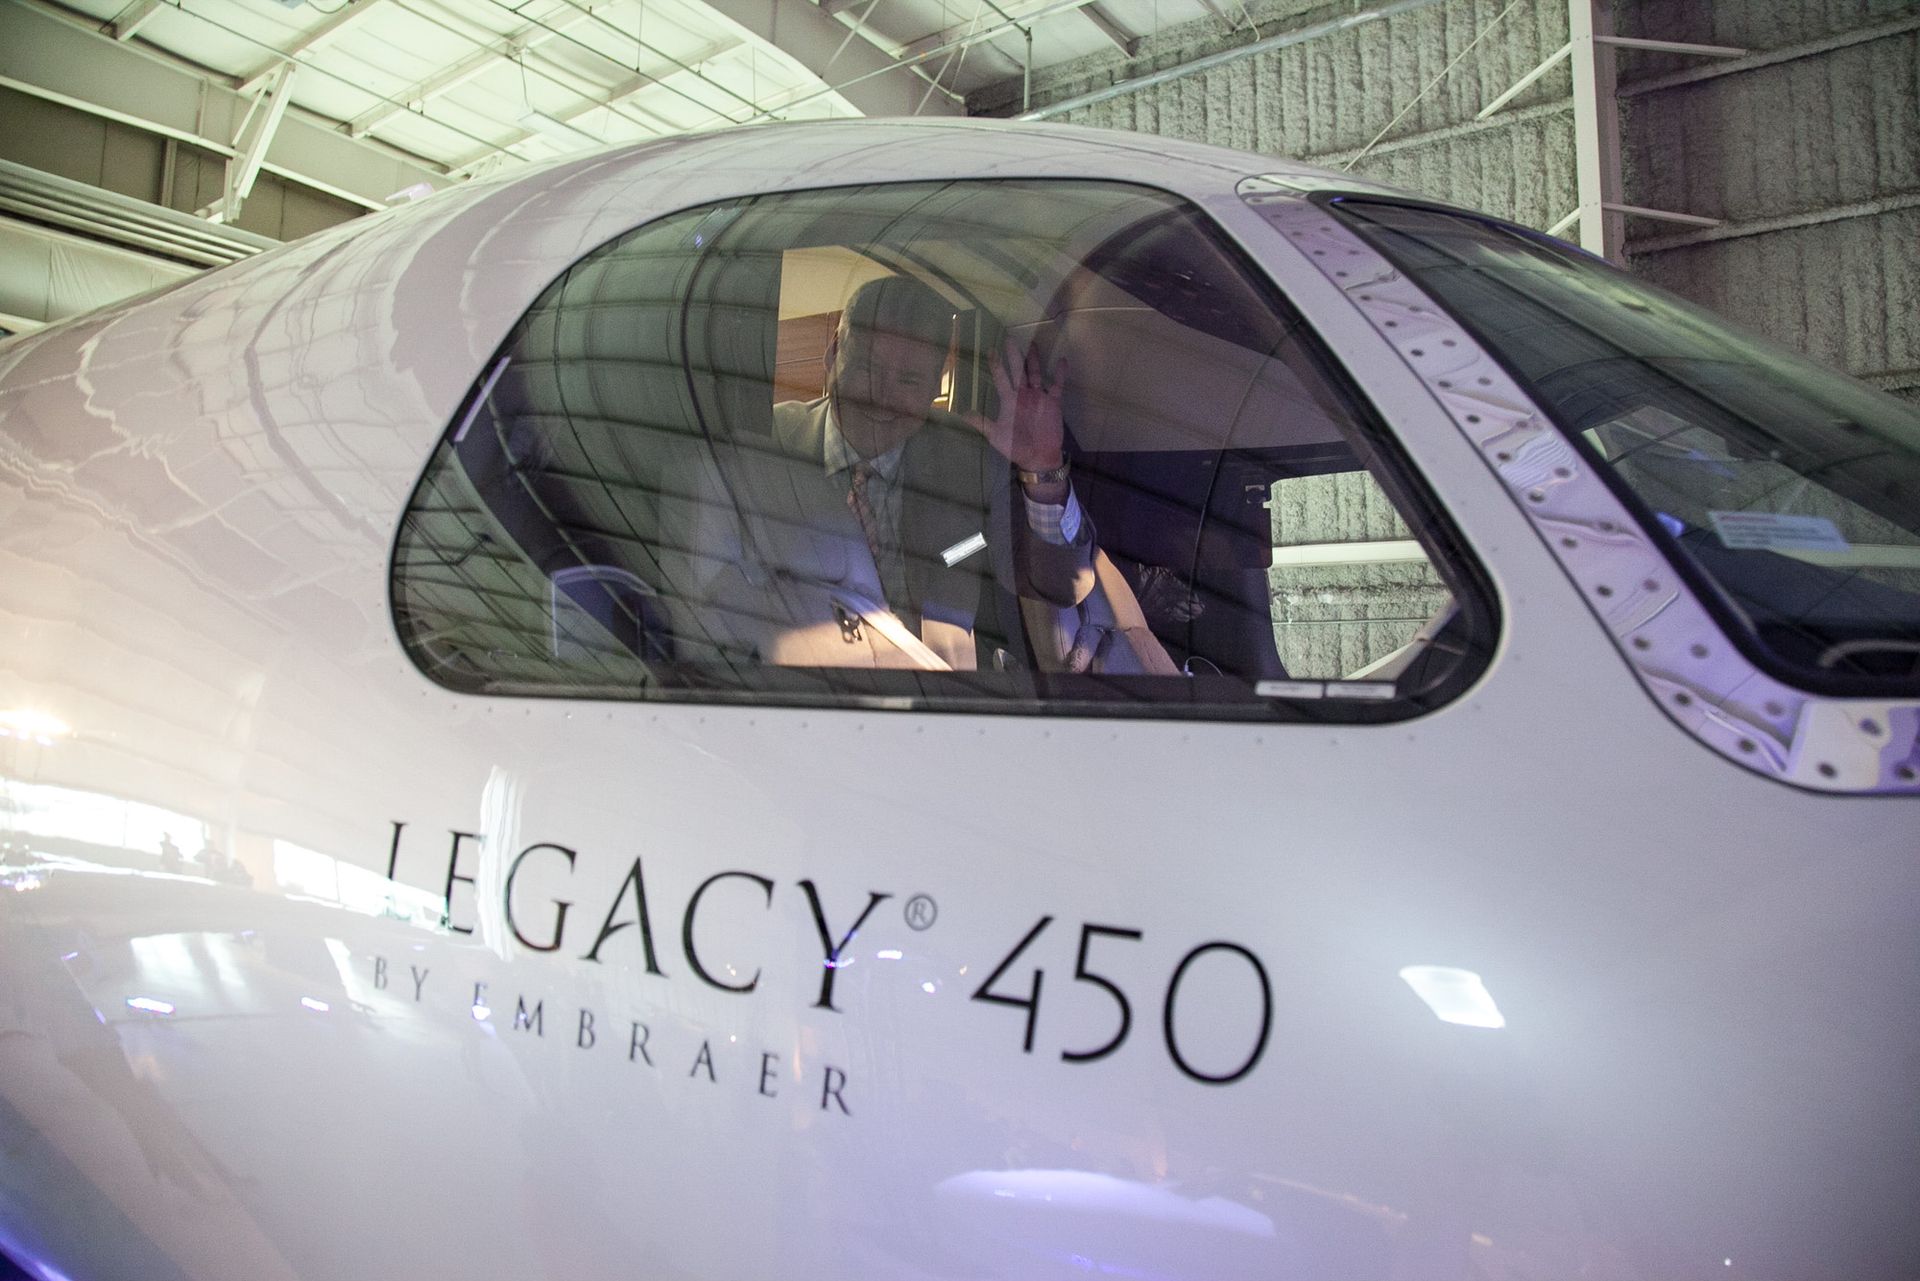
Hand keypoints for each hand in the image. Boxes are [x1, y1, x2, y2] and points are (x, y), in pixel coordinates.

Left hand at [966, 337, 1066, 473]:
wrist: (1038, 458)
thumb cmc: (1015, 447)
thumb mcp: (995, 435)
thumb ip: (980, 422)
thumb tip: (960, 413)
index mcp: (1009, 400)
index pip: (1001, 378)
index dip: (996, 364)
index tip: (991, 350)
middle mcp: (1023, 395)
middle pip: (1017, 370)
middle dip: (1014, 355)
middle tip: (1009, 337)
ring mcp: (1038, 397)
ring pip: (1036, 373)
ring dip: (1034, 359)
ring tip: (1033, 344)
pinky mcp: (1053, 402)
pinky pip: (1057, 384)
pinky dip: (1059, 373)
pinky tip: (1061, 360)